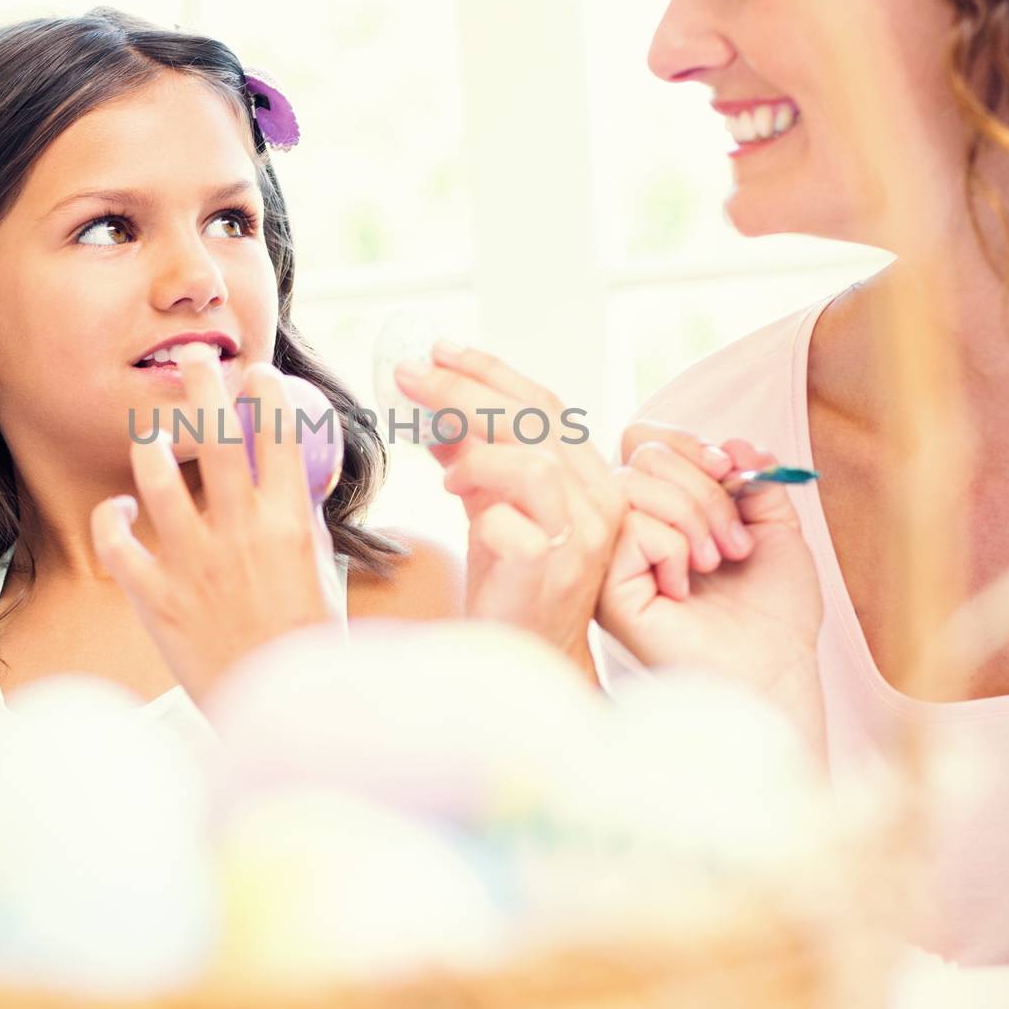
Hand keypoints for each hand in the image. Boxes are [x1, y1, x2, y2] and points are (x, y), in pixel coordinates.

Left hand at [90, 349, 339, 696]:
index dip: (268, 393)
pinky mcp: (155, 597)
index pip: (281, 436)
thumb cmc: (307, 639)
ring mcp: (193, 565)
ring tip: (152, 430)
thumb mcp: (323, 570)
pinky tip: (118, 509)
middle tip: (194, 357)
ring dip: (151, 444)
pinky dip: (112, 519)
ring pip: (157, 480)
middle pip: (217, 439)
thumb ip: (305, 519)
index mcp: (290, 524)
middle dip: (204, 386)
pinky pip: (118, 544)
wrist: (279, 706)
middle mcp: (240, 535)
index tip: (257, 371)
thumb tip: (301, 476)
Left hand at [393, 344, 627, 668]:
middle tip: (409, 375)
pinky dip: (480, 508)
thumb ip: (476, 463)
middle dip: (465, 391)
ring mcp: (580, 540)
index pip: (546, 403)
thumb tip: (437, 418)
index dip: (492, 370)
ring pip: (534, 465)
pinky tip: (459, 508)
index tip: (440, 349)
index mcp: (591, 478)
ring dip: (477, 455)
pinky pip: (512, 523)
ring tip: (444, 472)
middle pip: (535, 422)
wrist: (524, 659)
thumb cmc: (512, 586)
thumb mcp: (492, 508)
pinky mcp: (550, 573)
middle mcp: (599, 503)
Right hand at [598, 436, 824, 745]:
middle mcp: (629, 527)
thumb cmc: (773, 613)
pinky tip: (683, 586)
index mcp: (661, 509)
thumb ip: (754, 477)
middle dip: (703, 487)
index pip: (645, 439)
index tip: (732, 471)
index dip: (687, 442)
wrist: (775, 671)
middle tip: (735, 542)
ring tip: (716, 562)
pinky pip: (628, 528)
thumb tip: (730, 441)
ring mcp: (612, 556)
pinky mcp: (605, 588)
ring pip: (632, 484)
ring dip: (692, 515)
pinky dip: (671, 547)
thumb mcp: (776, 526)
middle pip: (641, 453)